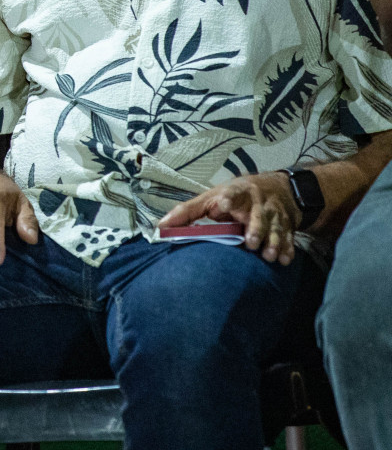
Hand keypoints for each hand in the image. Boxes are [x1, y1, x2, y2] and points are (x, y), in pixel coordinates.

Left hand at [157, 173, 298, 264]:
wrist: (278, 188)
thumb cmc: (235, 196)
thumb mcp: (211, 197)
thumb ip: (188, 211)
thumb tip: (161, 227)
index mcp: (236, 193)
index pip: (231, 194)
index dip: (228, 198)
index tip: (224, 204)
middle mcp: (257, 203)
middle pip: (257, 216)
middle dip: (255, 228)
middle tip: (251, 243)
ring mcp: (274, 214)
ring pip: (275, 228)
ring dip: (274, 242)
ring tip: (270, 256)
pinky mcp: (287, 226)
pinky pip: (289, 238)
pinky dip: (288, 249)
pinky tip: (285, 260)